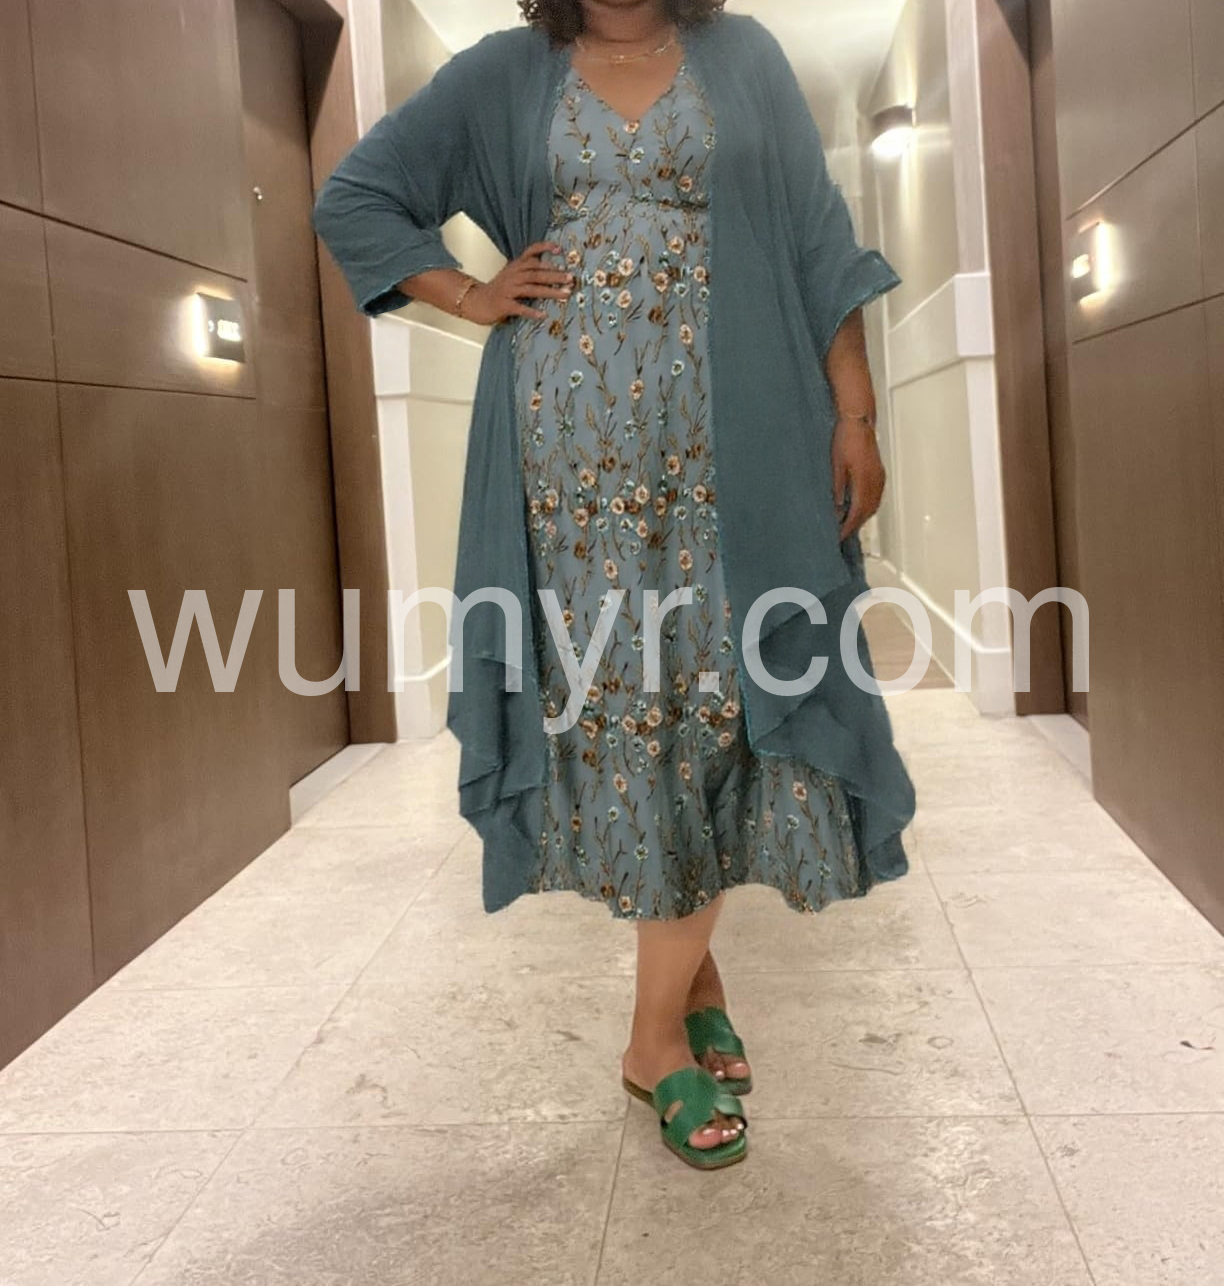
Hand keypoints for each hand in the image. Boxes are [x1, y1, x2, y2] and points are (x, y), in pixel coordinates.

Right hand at [462, 241, 574, 324]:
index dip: (544, 248)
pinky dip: (531, 311)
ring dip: (549, 291)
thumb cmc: (498, 290)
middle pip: (536, 273)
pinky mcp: (504, 305)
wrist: (476, 301)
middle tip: (571, 278)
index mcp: (515, 266)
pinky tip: (543, 315)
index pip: (530, 252)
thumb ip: (528, 271)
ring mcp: (508, 290)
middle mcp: (513, 275)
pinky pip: (520, 308)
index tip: (559, 249)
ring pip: (531, 289)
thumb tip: (552, 271)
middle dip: (555, 275)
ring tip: (565, 294)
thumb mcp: (511, 275)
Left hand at [831, 416, 885, 540]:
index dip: (849, 526)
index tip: (840, 536)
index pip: (857, 511)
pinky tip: (859, 508)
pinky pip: (876, 496)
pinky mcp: (879, 473)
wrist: (858, 421)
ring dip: (862, 517)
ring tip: (848, 524)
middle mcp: (875, 481)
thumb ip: (838, 488)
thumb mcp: (836, 465)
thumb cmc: (845, 439)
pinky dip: (868, 507)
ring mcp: (879, 477)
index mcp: (864, 480)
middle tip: (842, 534)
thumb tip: (838, 509)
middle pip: (867, 511)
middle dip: (855, 525)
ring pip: (873, 505)